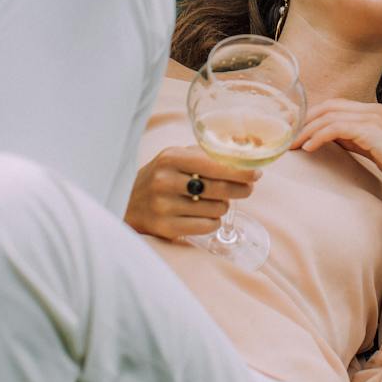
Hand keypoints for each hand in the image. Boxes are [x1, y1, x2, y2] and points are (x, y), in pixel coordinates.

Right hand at [123, 146, 259, 239]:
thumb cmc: (159, 176)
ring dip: (223, 206)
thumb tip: (244, 152)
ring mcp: (165, 206)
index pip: (215, 164)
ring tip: (216, 202)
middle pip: (220, 188)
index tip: (256, 173)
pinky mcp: (166, 228)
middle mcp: (166, 181)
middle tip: (247, 188)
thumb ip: (204, 154)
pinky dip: (212, 221)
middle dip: (241, 189)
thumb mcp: (174, 157)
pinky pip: (206, 226)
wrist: (125, 202)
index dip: (241, 170)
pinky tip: (205, 215)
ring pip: (216, 209)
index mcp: (171, 158)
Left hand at [290, 99, 381, 196]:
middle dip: (306, 120)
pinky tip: (309, 149)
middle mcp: (372, 110)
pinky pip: (336, 128)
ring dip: (307, 130)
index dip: (315, 117)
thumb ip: (358, 140)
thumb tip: (335, 140)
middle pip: (329, 106)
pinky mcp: (371, 131)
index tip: (299, 132)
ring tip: (293, 145)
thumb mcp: (377, 149)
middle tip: (289, 137)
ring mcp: (372, 118)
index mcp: (374, 112)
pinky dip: (319, 136)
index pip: (336, 106)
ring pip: (329, 116)